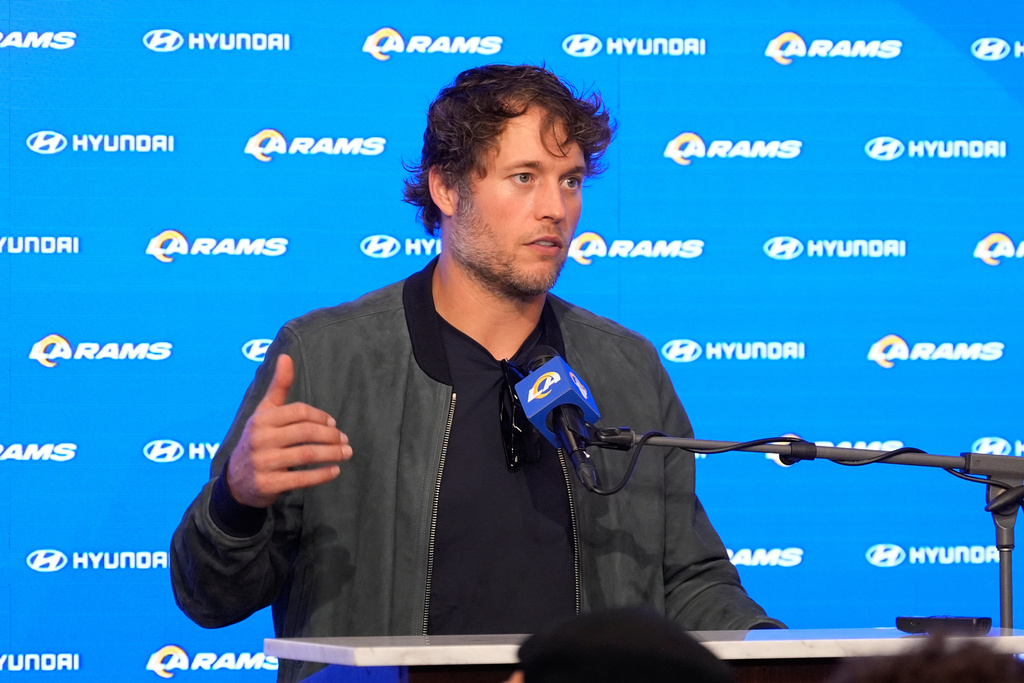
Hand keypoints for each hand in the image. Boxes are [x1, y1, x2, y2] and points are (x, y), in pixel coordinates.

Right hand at [227, 354, 350, 506]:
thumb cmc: (259, 439)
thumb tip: (286, 356)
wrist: (236, 480)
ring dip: (332, 454)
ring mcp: (263, 463)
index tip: (333, 424)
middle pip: (305, 432)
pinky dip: (321, 475)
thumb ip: (278, 386)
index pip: (298, 412)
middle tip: (345, 440)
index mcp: (262, 419)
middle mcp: (260, 439)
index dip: (320, 416)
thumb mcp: (264, 412)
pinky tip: (335, 470)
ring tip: (346, 453)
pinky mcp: (267, 484)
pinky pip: (300, 479)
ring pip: (306, 455)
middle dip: (331, 436)